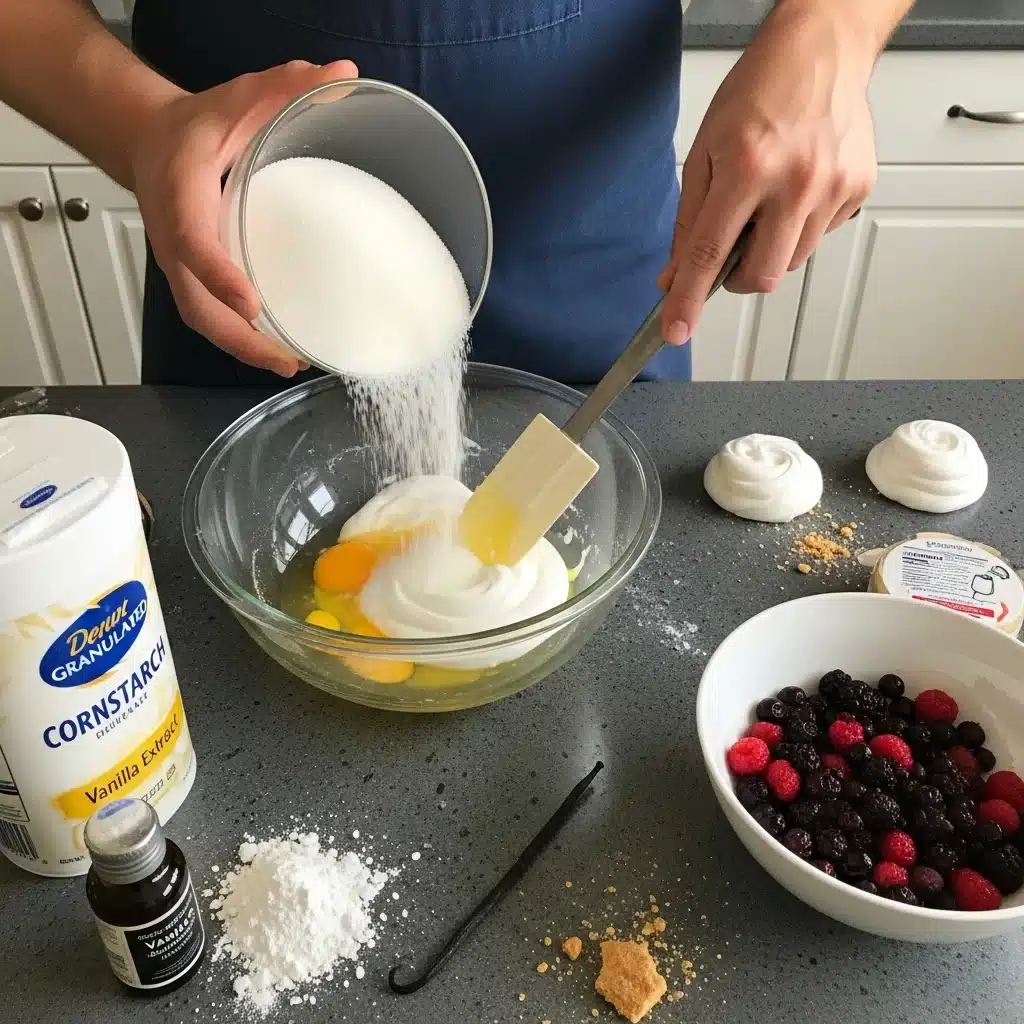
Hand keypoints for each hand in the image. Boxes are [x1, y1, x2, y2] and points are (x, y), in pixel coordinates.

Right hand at [128, 60, 358, 374]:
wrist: (149, 141)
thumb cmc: (195, 127)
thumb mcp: (238, 99)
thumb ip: (286, 87)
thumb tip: (344, 74)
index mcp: (181, 193)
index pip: (193, 242)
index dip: (218, 276)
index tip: (250, 303)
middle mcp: (175, 238)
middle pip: (196, 303)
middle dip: (238, 337)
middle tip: (286, 358)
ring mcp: (181, 263)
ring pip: (203, 319)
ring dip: (242, 348)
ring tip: (289, 363)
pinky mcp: (192, 276)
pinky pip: (210, 316)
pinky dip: (240, 338)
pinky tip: (277, 349)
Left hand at [659, 0, 878, 344]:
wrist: (821, 50)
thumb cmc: (760, 91)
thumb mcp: (705, 152)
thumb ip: (688, 221)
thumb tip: (674, 275)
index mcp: (747, 168)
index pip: (708, 254)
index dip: (688, 299)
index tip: (676, 330)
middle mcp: (795, 181)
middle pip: (761, 276)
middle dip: (737, 276)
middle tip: (730, 248)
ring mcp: (832, 187)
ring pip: (792, 262)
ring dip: (771, 249)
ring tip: (767, 202)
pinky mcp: (858, 189)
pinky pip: (821, 236)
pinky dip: (801, 226)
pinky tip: (796, 189)